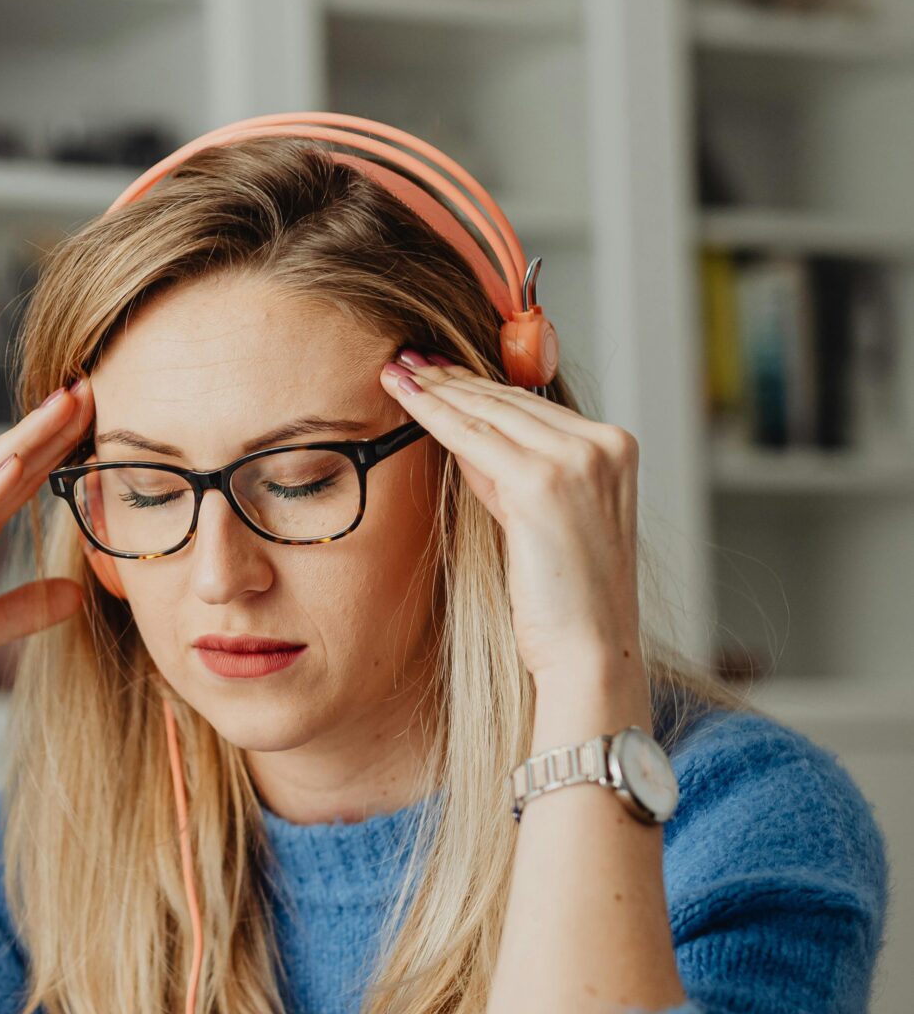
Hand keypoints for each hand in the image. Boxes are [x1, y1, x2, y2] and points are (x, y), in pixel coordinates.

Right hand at [0, 381, 93, 717]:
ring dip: (22, 442)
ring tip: (61, 407)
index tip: (88, 419)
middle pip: (1, 467)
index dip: (50, 452)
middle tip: (89, 387)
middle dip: (46, 429)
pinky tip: (12, 465)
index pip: (12, 486)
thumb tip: (75, 595)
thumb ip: (17, 613)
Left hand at [379, 351, 643, 697]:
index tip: (441, 371)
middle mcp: (603, 446)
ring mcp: (577, 459)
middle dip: (454, 379)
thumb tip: (466, 436)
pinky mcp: (542, 482)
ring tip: (398, 372)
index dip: (481, 386)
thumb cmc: (567, 602)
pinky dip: (434, 414)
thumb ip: (513, 475)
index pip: (534, 406)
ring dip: (438, 389)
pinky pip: (473, 437)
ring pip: (489, 412)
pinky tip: (405, 398)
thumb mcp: (543, 520)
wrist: (589, 653)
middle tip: (408, 360)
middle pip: (511, 400)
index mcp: (616, 449)